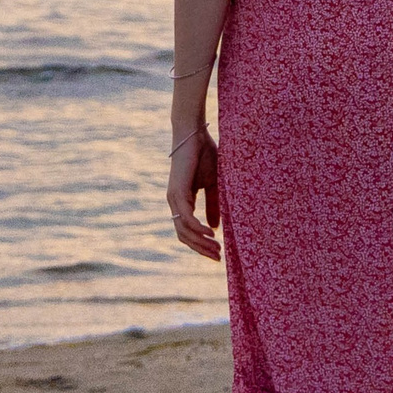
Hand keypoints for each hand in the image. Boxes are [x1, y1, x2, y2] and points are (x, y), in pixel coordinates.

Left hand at [167, 128, 220, 261]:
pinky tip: (210, 233)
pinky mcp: (177, 192)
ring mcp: (174, 199)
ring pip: (184, 231)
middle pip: (184, 236)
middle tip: (218, 257)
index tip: (217, 253)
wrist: (194, 135)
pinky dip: (197, 228)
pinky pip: (186, 218)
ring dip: (200, 242)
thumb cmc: (204, 156)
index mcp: (182, 202)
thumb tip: (215, 228)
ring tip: (217, 249)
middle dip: (201, 249)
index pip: (188, 231)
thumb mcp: (213, 185)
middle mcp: (175, 203)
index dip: (201, 244)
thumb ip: (213, 206)